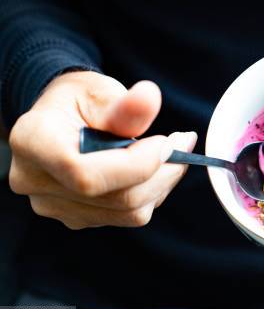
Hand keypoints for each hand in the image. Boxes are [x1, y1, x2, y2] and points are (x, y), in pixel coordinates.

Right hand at [8, 71, 196, 228]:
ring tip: (172, 152)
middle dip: (162, 172)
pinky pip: (126, 216)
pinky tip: (154, 168)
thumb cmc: (80, 100)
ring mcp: (53, 205)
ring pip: (127, 212)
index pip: (85, 174)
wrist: (63, 117)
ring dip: (161, 183)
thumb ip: (126, 104)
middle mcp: (35, 181)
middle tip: (185, 143)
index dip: (136, 164)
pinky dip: (151, 193)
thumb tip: (149, 98)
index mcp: (33, 142)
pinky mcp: (76, 217)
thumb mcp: (100, 91)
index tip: (168, 142)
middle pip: (114, 198)